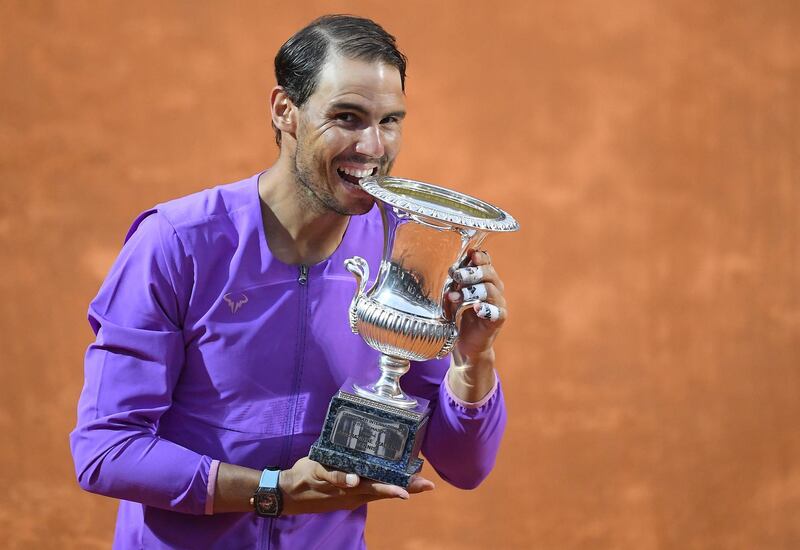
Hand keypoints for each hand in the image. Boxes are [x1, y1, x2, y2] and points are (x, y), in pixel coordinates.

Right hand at [280, 457, 434, 514]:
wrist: (288, 494)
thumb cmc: (304, 475)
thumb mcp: (317, 470)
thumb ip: (335, 475)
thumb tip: (353, 479)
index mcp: (350, 485)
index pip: (378, 485)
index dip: (397, 485)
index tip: (415, 486)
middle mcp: (354, 493)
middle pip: (384, 490)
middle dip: (407, 487)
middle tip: (428, 484)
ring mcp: (351, 497)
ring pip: (378, 492)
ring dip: (398, 487)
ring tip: (419, 484)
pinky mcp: (347, 496)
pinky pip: (367, 492)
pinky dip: (380, 489)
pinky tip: (393, 486)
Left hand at [447, 249, 506, 361]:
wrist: (466, 343)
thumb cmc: (458, 315)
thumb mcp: (453, 295)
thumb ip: (453, 283)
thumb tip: (449, 269)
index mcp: (484, 278)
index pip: (486, 262)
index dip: (479, 257)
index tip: (469, 255)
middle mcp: (494, 288)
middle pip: (489, 273)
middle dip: (472, 272)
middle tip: (457, 276)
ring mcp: (498, 304)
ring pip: (491, 289)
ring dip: (472, 291)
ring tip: (455, 296)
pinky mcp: (498, 320)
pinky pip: (497, 312)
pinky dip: (486, 309)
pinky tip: (476, 309)